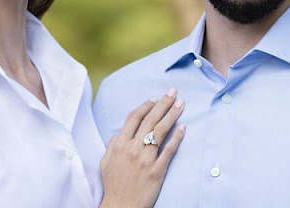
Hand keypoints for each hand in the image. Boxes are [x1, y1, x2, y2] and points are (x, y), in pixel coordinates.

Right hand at [99, 88, 185, 207]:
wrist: (121, 207)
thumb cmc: (113, 184)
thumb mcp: (105, 161)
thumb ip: (113, 144)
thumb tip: (121, 132)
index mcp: (120, 144)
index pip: (134, 117)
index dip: (146, 105)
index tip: (155, 98)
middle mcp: (133, 148)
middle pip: (150, 120)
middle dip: (163, 103)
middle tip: (173, 92)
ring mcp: (146, 159)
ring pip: (161, 131)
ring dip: (172, 115)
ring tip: (181, 104)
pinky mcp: (157, 171)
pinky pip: (169, 151)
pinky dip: (177, 138)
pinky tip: (183, 127)